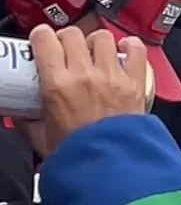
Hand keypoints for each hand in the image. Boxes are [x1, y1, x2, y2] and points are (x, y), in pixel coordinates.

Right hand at [27, 25, 148, 156]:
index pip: (46, 42)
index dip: (41, 36)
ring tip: (93, 53)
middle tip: (65, 49)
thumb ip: (29, 122)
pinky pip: (135, 49)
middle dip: (66, 38)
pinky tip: (124, 51)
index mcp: (58, 86)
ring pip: (103, 37)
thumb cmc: (76, 157)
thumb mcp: (43, 139)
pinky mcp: (134, 80)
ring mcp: (112, 75)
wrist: (110, 169)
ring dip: (95, 42)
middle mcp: (85, 74)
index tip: (41, 40)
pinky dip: (130, 46)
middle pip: (73, 35)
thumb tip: (20, 114)